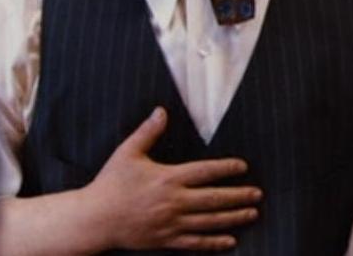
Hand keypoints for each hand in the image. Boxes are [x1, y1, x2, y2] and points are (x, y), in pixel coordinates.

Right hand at [83, 107, 261, 250]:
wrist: (94, 219)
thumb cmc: (110, 184)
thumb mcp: (127, 153)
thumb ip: (147, 132)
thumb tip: (161, 110)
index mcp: (168, 178)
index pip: (205, 171)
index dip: (226, 168)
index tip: (243, 167)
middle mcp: (173, 201)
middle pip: (214, 198)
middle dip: (239, 196)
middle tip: (258, 193)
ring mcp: (171, 223)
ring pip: (209, 221)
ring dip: (233, 217)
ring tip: (252, 213)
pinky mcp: (165, 240)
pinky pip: (195, 243)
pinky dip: (214, 242)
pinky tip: (230, 240)